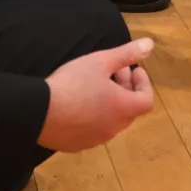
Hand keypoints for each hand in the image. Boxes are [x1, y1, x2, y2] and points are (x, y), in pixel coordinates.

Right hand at [38, 38, 155, 151]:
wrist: (40, 112)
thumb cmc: (73, 83)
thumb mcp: (101, 61)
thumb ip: (127, 53)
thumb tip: (150, 44)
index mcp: (123, 108)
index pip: (146, 100)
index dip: (143, 84)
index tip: (133, 70)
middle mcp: (114, 128)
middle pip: (130, 110)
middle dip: (126, 90)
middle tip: (113, 73)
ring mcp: (96, 140)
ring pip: (111, 121)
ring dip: (110, 104)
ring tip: (95, 86)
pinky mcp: (78, 146)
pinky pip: (93, 130)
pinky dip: (93, 117)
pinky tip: (77, 104)